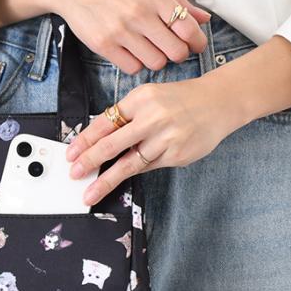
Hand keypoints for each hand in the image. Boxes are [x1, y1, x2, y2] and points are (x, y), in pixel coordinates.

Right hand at [0, 0, 210, 72]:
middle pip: (175, 51)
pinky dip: (136, 64)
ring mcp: (119, 31)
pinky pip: (132, 68)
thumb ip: (176, 2)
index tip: (195, 45)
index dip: (196, 42)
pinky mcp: (103, 45)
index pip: (187, 28)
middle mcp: (138, 13)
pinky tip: (132, 52)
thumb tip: (203, 19)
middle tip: (172, 49)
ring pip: (155, 63)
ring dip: (156, 60)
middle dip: (178, 54)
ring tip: (149, 49)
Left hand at [65, 78, 243, 205]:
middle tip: (74, 173)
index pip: (105, 123)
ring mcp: (166, 138)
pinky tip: (120, 178)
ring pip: (129, 164)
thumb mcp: (149, 97)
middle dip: (89, 161)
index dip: (85, 141)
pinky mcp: (177, 155)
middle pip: (112, 145)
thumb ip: (126, 115)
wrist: (219, 103)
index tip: (71, 154)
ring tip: (90, 193)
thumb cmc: (179, 100)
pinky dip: (133, 172)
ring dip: (106, 180)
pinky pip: (148, 167)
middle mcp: (153, 118)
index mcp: (141, 99)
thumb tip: (97, 139)